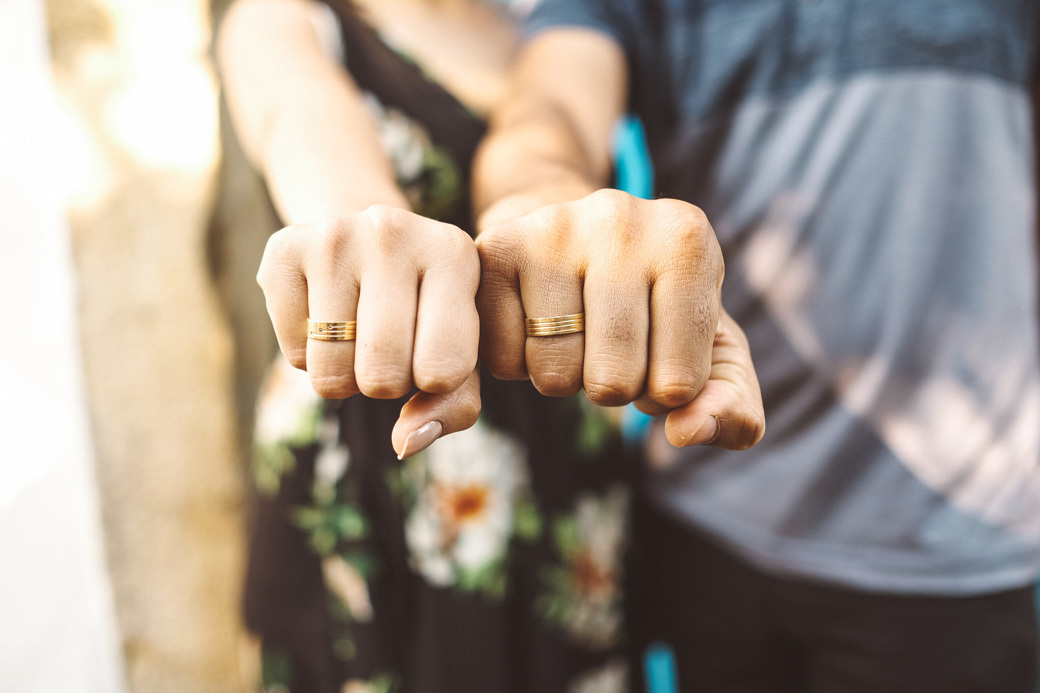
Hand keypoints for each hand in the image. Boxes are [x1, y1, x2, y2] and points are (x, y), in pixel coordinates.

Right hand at [257, 205, 481, 456]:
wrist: (367, 242)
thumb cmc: (426, 309)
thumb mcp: (459, 348)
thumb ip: (454, 405)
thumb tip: (405, 443)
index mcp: (455, 253)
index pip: (443, 371)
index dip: (434, 381)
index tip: (433, 350)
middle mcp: (395, 232)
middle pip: (382, 376)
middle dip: (386, 383)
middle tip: (390, 345)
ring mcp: (334, 235)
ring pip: (331, 373)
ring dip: (344, 375)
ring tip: (357, 333)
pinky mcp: (283, 248)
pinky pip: (294, 355)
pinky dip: (308, 356)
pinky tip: (324, 316)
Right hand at [476, 188, 763, 449]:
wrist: (573, 241)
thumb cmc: (653, 308)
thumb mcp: (709, 354)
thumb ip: (731, 407)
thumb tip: (687, 432)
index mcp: (688, 240)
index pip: (678, 384)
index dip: (664, 389)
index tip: (658, 345)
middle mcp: (621, 219)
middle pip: (612, 380)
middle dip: (612, 385)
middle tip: (609, 341)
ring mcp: (552, 228)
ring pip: (554, 375)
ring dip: (563, 377)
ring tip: (572, 330)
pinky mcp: (495, 247)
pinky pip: (503, 360)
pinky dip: (517, 363)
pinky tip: (532, 322)